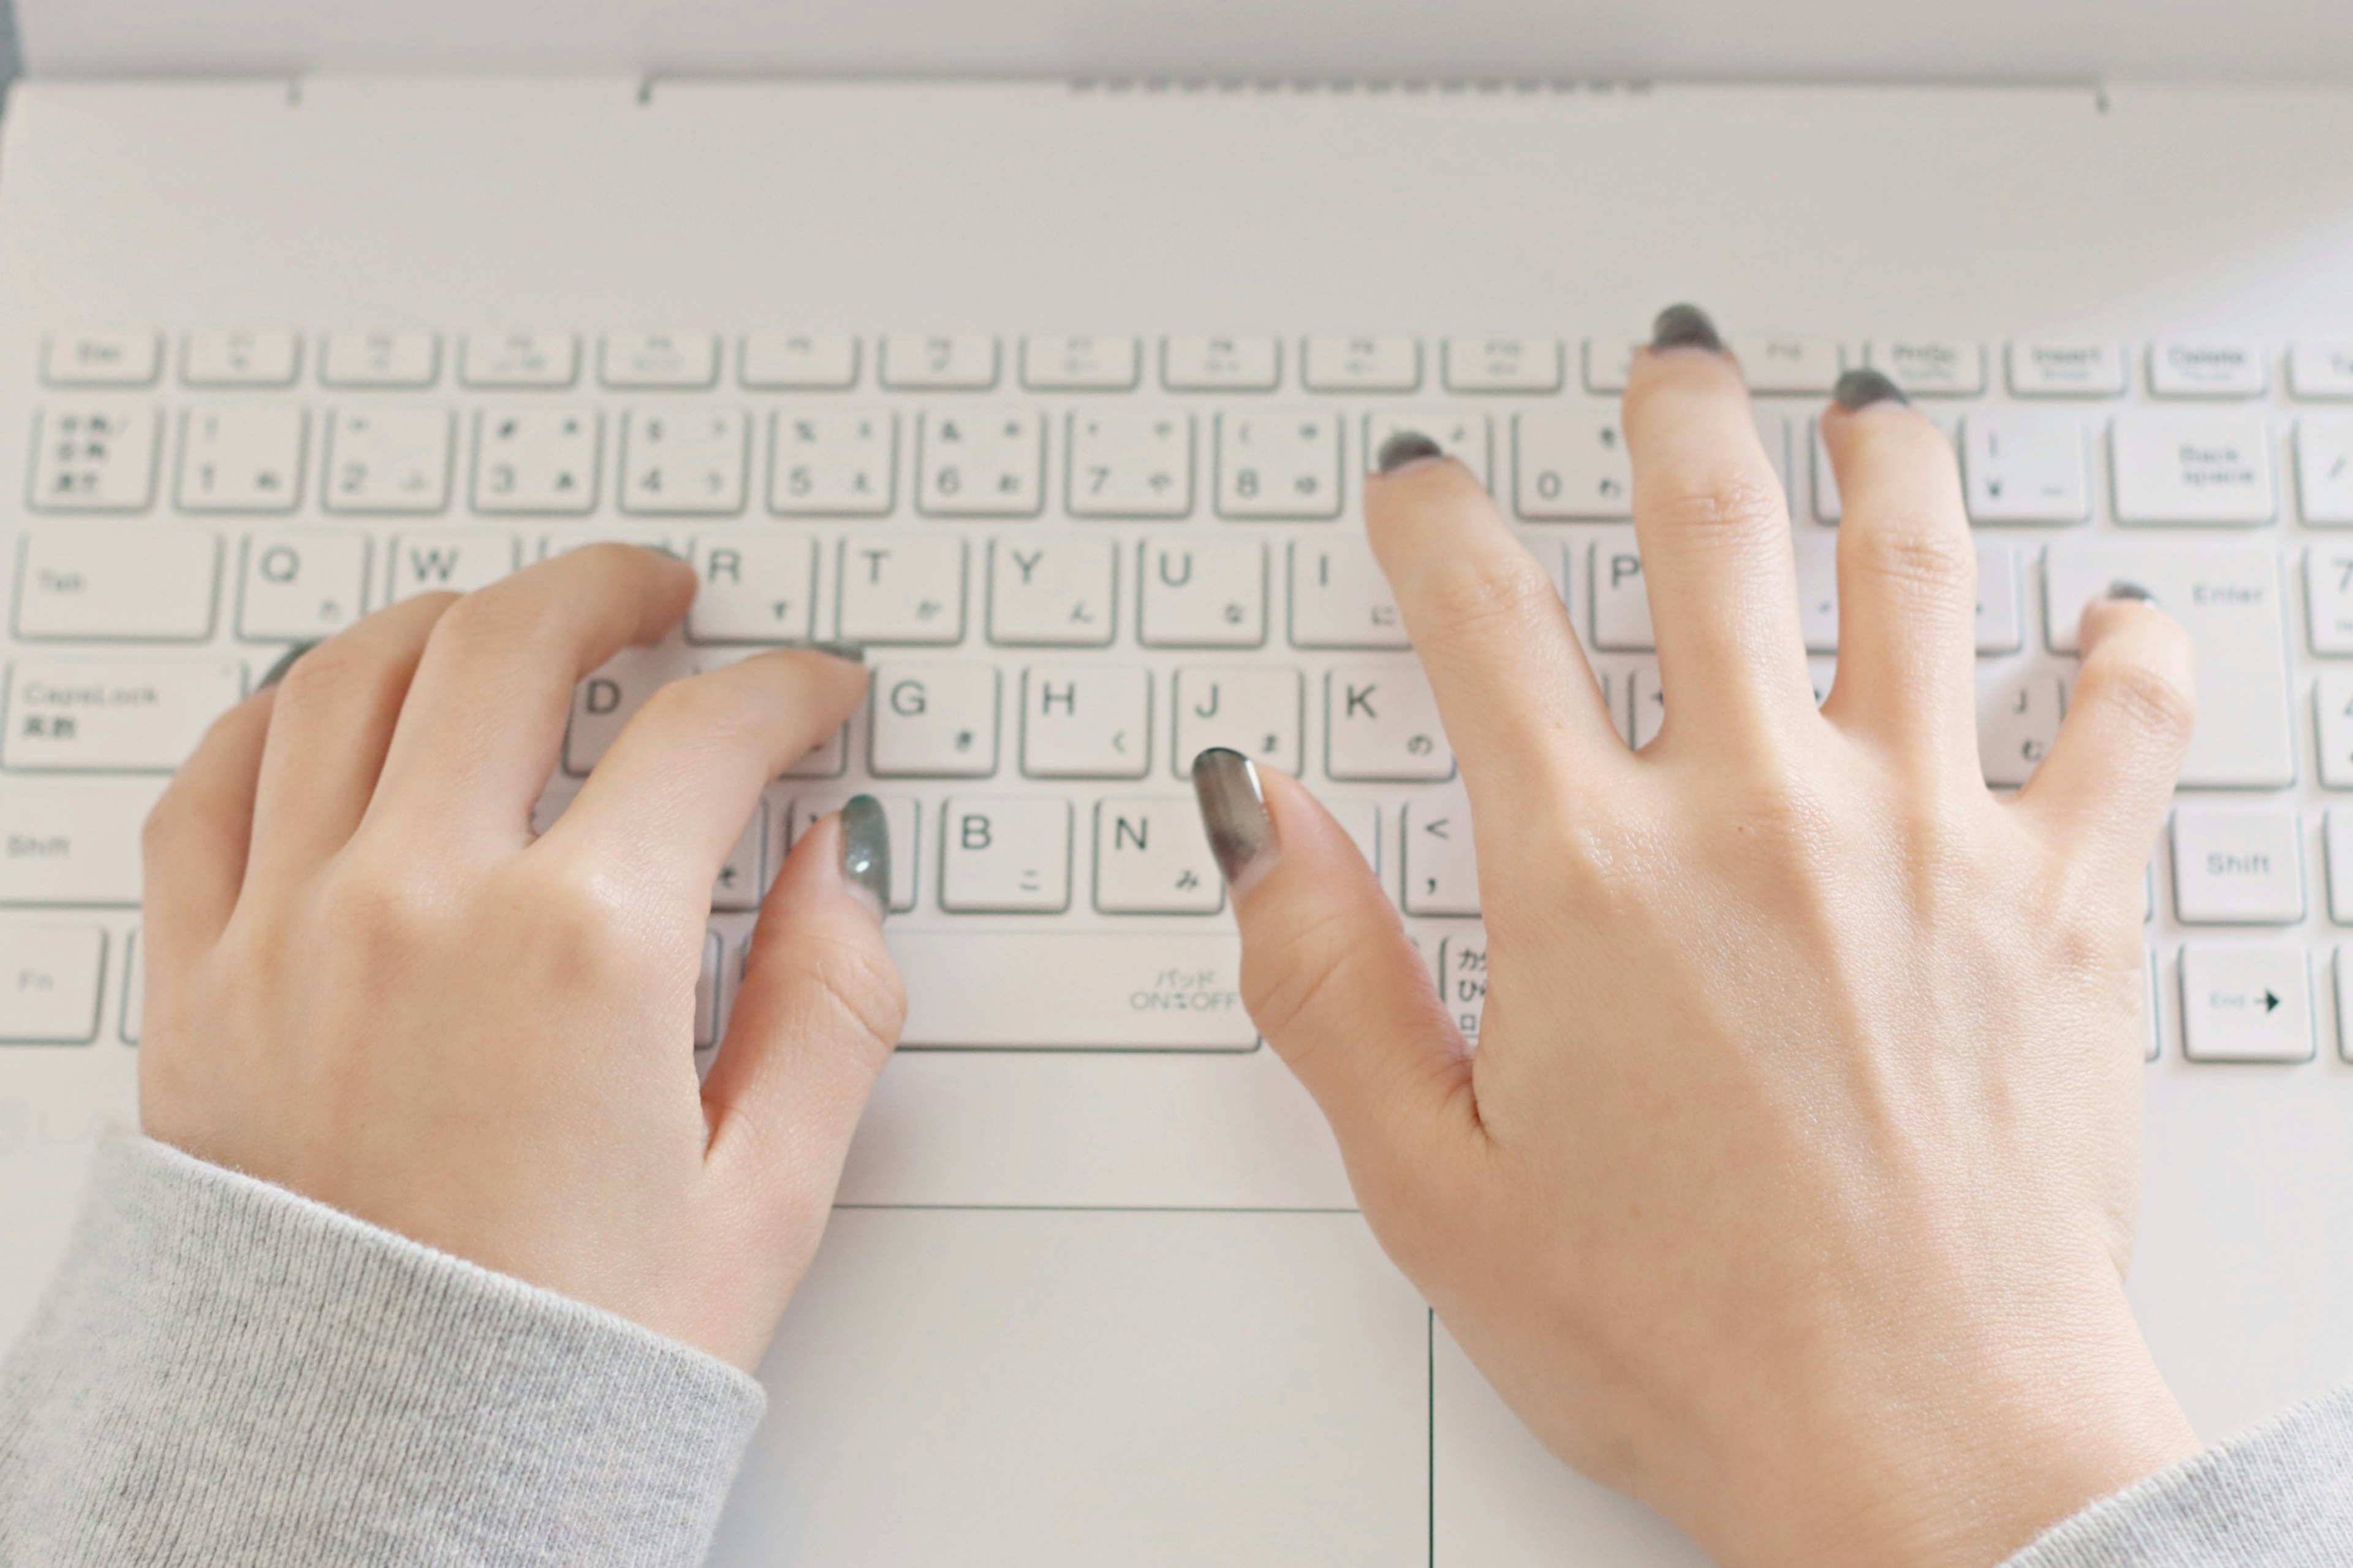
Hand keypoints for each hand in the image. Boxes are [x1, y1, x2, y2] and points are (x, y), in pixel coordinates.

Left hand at [138, 545, 902, 1369]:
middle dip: (609, 590)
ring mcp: (292, 930)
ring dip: (449, 619)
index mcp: (583, 952)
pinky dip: (281, 710)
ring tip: (504, 620)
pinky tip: (333, 704)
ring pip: (354, 677)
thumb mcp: (761, 1200)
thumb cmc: (554, 1359)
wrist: (369, 1481)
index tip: (809, 693)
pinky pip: (214, 782)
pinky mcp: (201, 981)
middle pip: (515, 644)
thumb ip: (826, 1010)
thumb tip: (841, 877)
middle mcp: (424, 906)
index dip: (783, 689)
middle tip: (658, 595)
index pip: (708, 736)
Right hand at [1193, 308, 2201, 1567]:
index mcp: (1592, 881)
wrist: (1918, 1455)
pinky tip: (2111, 614)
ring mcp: (1928, 843)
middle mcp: (1761, 820)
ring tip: (1865, 412)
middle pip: (1714, 531)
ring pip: (1915, 568)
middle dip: (1678, 416)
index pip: (1480, 619)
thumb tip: (1264, 825)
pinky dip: (2127, 648)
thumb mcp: (1433, 1185)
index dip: (1435, 520)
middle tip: (1672, 362)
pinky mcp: (2065, 902)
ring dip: (1882, 461)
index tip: (1425, 484)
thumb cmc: (1686, 1338)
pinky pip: (2123, 721)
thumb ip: (1326, 983)